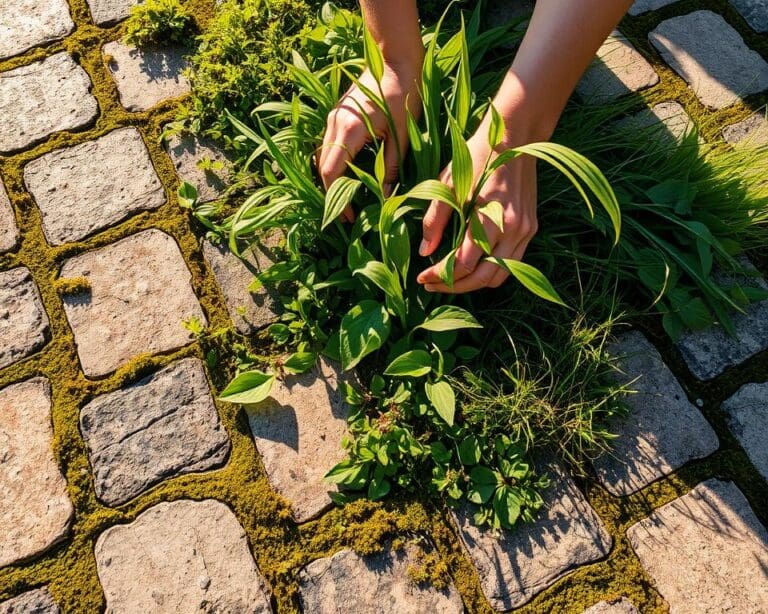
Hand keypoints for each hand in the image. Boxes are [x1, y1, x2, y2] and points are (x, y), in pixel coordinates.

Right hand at [316, 59, 421, 220]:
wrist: (396, 61)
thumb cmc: (405, 96)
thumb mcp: (402, 136)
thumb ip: (391, 168)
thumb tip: (386, 197)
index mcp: (349, 130)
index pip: (331, 173)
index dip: (338, 199)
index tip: (349, 217)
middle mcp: (335, 124)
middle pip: (323, 168)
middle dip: (333, 194)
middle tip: (348, 215)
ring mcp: (333, 117)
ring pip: (323, 157)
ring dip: (333, 179)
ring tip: (349, 199)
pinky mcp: (338, 114)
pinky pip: (329, 145)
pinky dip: (335, 163)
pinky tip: (350, 176)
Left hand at [416, 123, 538, 292]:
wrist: (516, 135)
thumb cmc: (478, 155)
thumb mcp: (448, 183)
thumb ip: (435, 220)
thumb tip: (425, 251)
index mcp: (491, 217)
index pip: (463, 264)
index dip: (440, 275)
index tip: (421, 277)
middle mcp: (513, 229)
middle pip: (482, 278)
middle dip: (454, 285)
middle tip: (431, 284)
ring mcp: (525, 231)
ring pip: (499, 276)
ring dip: (473, 283)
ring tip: (449, 279)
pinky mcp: (529, 229)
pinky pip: (511, 263)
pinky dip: (489, 271)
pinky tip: (470, 266)